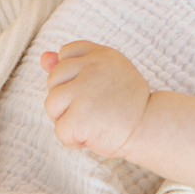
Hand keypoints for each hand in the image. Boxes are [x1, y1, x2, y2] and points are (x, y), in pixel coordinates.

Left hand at [41, 41, 150, 158]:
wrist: (150, 128)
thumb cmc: (126, 104)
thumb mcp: (105, 75)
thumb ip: (73, 64)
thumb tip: (43, 57)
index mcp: (101, 54)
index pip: (66, 53)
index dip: (72, 75)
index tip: (93, 89)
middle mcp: (91, 68)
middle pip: (53, 80)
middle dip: (67, 99)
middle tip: (95, 108)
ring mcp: (84, 91)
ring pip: (51, 104)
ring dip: (67, 119)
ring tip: (91, 122)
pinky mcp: (79, 116)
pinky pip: (59, 130)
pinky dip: (72, 140)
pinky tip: (91, 137)